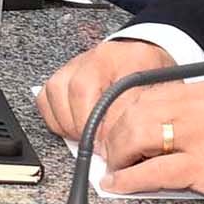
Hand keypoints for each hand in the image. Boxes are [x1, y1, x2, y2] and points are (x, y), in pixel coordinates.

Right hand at [35, 36, 174, 145]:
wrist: (139, 58)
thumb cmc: (149, 76)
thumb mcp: (158, 91)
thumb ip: (143, 113)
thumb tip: (123, 144)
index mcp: (126, 58)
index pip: (112, 92)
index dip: (109, 125)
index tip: (113, 146)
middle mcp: (96, 57)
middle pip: (79, 90)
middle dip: (87, 126)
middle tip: (100, 146)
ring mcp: (74, 64)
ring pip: (57, 93)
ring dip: (70, 123)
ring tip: (87, 138)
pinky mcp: (60, 76)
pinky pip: (46, 99)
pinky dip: (56, 119)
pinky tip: (74, 128)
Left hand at [90, 80, 203, 203]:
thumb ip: (187, 115)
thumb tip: (149, 131)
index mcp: (199, 93)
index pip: (144, 96)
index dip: (120, 115)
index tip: (111, 130)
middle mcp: (195, 108)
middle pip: (134, 114)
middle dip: (113, 137)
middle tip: (109, 154)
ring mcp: (197, 136)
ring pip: (137, 137)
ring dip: (118, 156)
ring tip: (114, 170)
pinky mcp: (202, 166)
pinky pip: (153, 171)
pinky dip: (129, 179)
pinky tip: (119, 185)